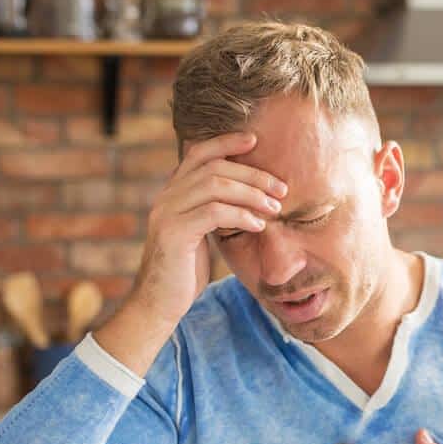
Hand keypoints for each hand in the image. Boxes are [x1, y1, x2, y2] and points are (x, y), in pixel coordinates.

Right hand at [93, 133, 287, 375]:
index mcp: (173, 193)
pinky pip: (213, 213)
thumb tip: (246, 198)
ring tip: (276, 207)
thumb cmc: (186, 271)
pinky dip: (241, 215)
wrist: (160, 303)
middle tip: (282, 187)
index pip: (199, 153)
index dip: (226, 142)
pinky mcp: (174, 234)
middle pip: (213, 167)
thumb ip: (215, 212)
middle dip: (252, 174)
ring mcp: (167, 214)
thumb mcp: (202, 234)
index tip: (255, 140)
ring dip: (252, 194)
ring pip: (214, 186)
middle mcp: (166, 197)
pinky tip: (260, 225)